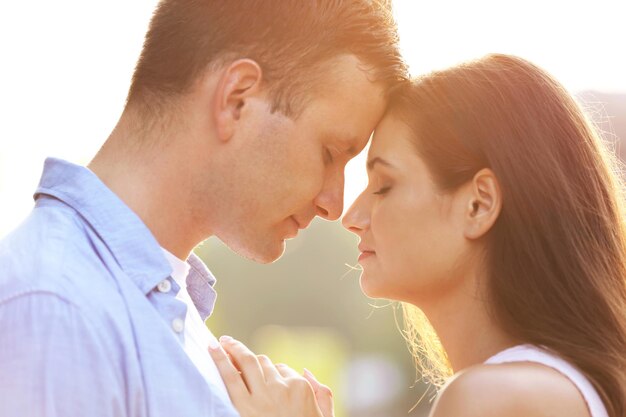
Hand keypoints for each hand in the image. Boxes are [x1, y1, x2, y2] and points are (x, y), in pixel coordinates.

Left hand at [209, 336, 333, 416]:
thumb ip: (322, 393)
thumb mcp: (325, 416)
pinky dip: (221, 360)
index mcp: (300, 387)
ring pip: (247, 362)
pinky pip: (231, 377)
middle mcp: (281, 387)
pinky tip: (213, 349)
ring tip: (220, 342)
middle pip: (262, 362)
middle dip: (246, 354)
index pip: (281, 368)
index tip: (258, 371)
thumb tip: (306, 370)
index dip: (269, 370)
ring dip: (233, 349)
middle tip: (230, 343)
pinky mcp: (243, 407)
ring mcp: (262, 396)